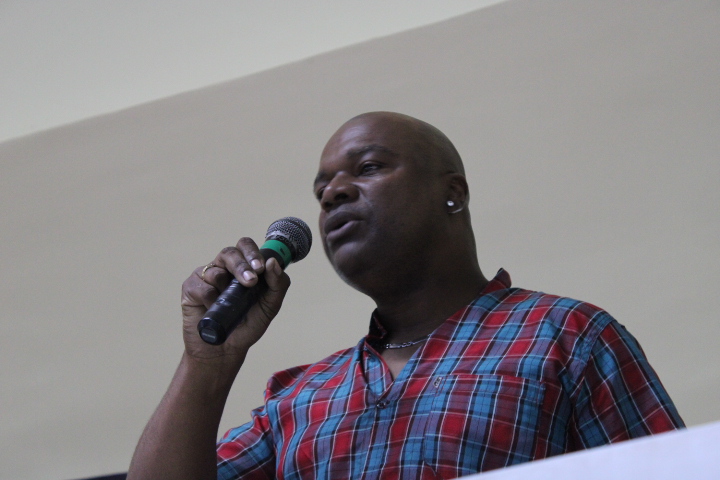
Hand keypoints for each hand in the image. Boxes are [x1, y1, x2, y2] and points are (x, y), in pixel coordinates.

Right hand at [180, 237, 290, 365]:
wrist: (225, 350)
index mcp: (243, 268)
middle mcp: (224, 268)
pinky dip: (210, 297)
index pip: (246, 247)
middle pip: (230, 252)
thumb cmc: (247, 325)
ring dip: (226, 284)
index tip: (261, 268)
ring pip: (215, 270)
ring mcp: (206, 277)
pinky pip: (201, 285)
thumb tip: (272, 263)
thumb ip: (278, 284)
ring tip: (230, 303)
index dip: (252, 252)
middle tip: (251, 281)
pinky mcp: (191, 288)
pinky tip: (213, 308)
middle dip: (242, 265)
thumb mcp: (270, 306)